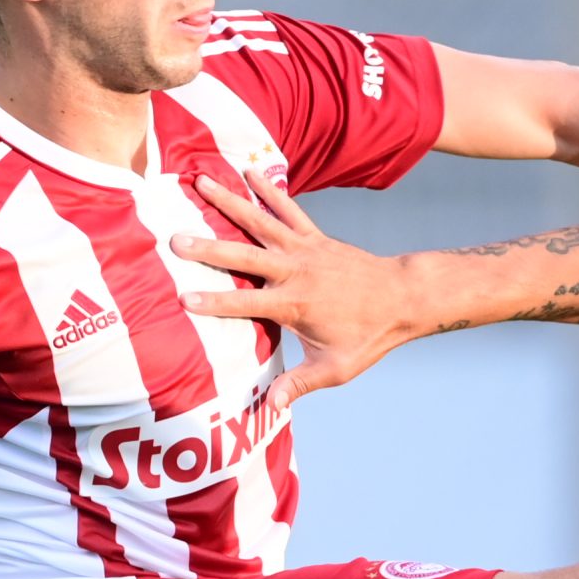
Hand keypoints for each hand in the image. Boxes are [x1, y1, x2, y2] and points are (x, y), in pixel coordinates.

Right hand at [172, 175, 415, 411]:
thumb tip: (271, 406)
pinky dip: (269, 190)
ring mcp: (305, 249)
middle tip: (175, 239)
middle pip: (245, 258)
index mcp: (295, 305)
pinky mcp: (314, 237)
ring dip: (229, 202)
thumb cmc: (369, 336)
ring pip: (261, 222)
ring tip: (200, 182)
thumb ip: (300, 385)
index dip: (215, 303)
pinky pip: (288, 209)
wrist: (403, 298)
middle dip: (209, 249)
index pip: (246, 304)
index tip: (183, 298)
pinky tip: (248, 172)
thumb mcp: (336, 368)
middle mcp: (296, 271)